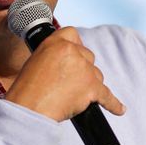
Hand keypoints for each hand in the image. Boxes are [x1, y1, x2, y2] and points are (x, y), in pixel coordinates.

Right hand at [4, 27, 125, 120]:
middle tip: (69, 83)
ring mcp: (84, 70)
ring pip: (96, 75)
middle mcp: (72, 52)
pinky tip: (120, 109)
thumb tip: (64, 65)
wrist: (28, 109)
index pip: (73, 35)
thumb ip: (52, 57)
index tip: (73, 55)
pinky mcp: (92, 88)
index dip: (74, 46)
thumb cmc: (26, 91)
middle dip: (82, 69)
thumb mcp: (34, 62)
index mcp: (55, 43)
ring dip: (89, 84)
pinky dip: (113, 104)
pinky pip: (108, 96)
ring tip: (72, 98)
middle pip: (88, 57)